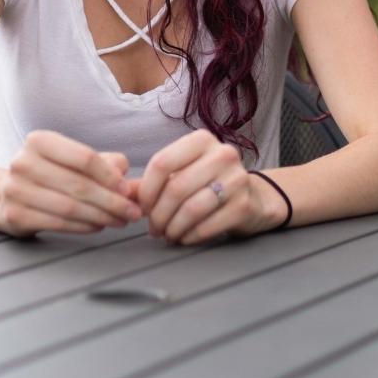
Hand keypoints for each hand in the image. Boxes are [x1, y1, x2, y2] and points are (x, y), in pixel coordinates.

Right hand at [0, 131, 142, 236]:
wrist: (1, 193)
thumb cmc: (47, 174)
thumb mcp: (72, 160)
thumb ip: (104, 163)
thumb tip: (128, 178)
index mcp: (39, 141)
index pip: (84, 157)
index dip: (110, 176)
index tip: (127, 189)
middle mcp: (23, 162)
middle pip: (79, 184)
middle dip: (112, 201)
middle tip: (132, 212)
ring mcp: (15, 189)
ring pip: (70, 207)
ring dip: (101, 216)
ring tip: (120, 220)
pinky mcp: (15, 215)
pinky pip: (58, 223)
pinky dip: (84, 227)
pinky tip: (98, 226)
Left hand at [137, 130, 267, 244]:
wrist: (254, 197)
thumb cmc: (209, 183)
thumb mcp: (183, 172)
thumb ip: (153, 181)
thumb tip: (123, 192)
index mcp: (201, 140)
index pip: (161, 163)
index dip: (146, 190)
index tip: (142, 208)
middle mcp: (222, 154)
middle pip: (175, 188)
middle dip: (158, 215)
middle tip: (154, 229)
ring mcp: (236, 178)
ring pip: (191, 209)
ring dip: (173, 228)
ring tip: (168, 234)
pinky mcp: (243, 204)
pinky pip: (207, 225)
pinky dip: (190, 236)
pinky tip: (185, 237)